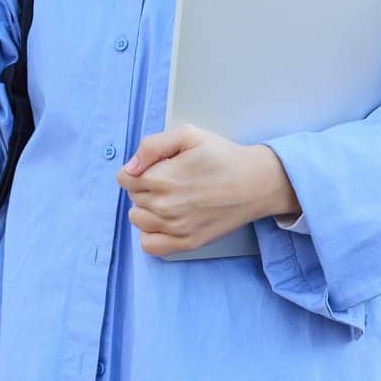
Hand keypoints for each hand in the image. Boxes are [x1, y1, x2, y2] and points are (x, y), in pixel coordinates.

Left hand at [115, 125, 300, 257]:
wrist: (256, 183)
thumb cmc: (223, 156)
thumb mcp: (188, 135)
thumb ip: (152, 146)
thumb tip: (130, 168)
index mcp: (162, 178)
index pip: (124, 178)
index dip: (139, 169)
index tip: (158, 166)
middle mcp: (165, 206)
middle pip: (132, 197)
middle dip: (145, 186)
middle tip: (172, 178)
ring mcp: (175, 228)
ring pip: (138, 219)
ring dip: (147, 208)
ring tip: (170, 198)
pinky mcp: (186, 243)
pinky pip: (149, 245)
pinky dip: (152, 233)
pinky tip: (166, 220)